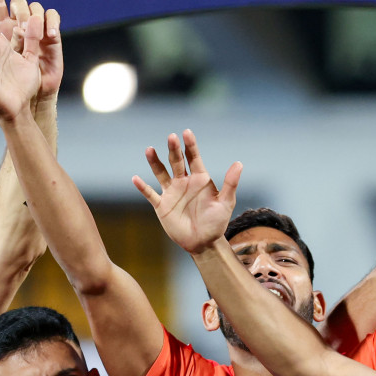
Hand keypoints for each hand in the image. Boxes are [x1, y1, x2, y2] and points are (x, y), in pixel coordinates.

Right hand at [133, 130, 241, 253]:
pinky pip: (151, 194)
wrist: (204, 242)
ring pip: (161, 173)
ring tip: (150, 150)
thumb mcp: (226, 202)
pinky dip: (143, 187)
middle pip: (176, 162)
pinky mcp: (162, 205)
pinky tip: (135, 179)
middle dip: (174, 150)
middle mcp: (184, 182)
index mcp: (199, 179)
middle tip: (171, 137)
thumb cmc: (217, 222)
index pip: (194, 158)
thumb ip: (230, 183)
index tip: (187, 133)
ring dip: (155, 162)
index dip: (190, 146)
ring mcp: (172, 193)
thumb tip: (239, 163)